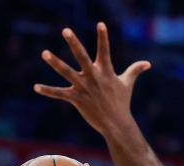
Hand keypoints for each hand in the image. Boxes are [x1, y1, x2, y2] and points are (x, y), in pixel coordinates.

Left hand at [33, 22, 149, 136]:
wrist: (116, 124)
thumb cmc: (121, 103)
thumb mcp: (128, 84)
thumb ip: (135, 70)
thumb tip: (148, 63)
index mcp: (105, 71)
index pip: (104, 50)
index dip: (103, 37)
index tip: (100, 24)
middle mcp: (94, 77)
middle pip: (82, 57)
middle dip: (74, 43)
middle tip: (65, 30)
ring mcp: (84, 88)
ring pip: (67, 72)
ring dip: (55, 63)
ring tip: (44, 53)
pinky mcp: (77, 99)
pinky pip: (59, 94)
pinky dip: (48, 91)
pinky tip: (36, 87)